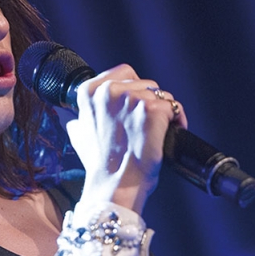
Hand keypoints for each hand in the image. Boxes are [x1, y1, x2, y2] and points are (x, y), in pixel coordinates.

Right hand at [66, 65, 187, 214]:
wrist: (116, 183)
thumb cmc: (100, 164)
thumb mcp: (79, 138)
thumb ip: (79, 122)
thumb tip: (77, 123)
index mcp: (89, 92)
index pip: (124, 72)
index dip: (134, 90)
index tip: (133, 111)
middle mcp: (110, 90)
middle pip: (145, 83)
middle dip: (149, 103)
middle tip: (143, 127)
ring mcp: (132, 99)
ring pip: (161, 95)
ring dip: (163, 112)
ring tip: (155, 132)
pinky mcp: (153, 110)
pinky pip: (174, 107)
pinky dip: (177, 120)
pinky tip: (169, 133)